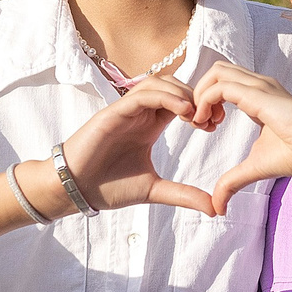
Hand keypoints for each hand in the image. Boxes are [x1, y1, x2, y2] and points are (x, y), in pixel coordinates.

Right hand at [57, 73, 216, 214]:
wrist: (76, 190)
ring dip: (182, 93)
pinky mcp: (113, 112)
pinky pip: (142, 94)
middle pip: (174, 85)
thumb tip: (215, 208)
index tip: (215, 124)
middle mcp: (140, 113)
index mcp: (150, 125)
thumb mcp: (154, 190)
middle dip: (197, 97)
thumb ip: (183, 194)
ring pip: (158, 83)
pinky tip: (182, 111)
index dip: (201, 107)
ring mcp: (126, 110)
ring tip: (196, 115)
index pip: (180, 101)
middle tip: (212, 118)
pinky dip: (165, 96)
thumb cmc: (109, 187)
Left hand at [190, 62, 291, 216]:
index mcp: (257, 95)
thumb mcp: (254, 168)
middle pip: (216, 71)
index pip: (223, 82)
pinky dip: (206, 100)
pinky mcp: (260, 94)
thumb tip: (217, 207)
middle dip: (198, 92)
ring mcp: (260, 85)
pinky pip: (221, 87)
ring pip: (216, 72)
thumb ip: (232, 181)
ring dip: (200, 95)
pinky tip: (209, 123)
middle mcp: (258, 85)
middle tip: (198, 121)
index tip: (204, 126)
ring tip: (202, 122)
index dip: (206, 100)